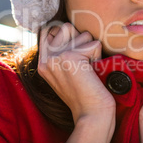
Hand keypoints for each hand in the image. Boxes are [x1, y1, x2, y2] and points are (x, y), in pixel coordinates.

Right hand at [38, 22, 115, 142]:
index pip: (52, 28)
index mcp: (43, 61)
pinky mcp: (69, 57)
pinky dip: (99, 57)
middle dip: (82, 41)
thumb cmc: (87, 93)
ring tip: (89, 70)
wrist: (92, 115)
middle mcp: (45, 57)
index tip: (78, 55)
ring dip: (91, 49)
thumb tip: (71, 28)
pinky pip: (94, 44)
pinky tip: (94, 74)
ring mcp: (55, 57)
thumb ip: (64, 51)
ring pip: (82, 34)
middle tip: (85, 64)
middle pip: (67, 26)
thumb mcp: (69, 71)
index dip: (70, 36)